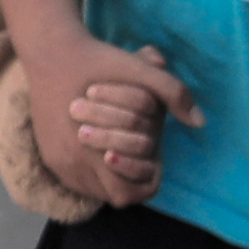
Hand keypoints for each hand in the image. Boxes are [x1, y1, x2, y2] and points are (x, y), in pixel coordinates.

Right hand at [25, 30, 198, 203]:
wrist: (51, 52)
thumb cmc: (99, 63)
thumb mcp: (139, 71)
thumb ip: (173, 93)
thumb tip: (200, 121)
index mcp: (91, 147)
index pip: (127, 193)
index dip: (143, 176)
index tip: (149, 152)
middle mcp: (71, 163)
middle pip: (113, 196)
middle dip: (130, 175)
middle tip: (136, 150)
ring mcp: (57, 162)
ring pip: (95, 190)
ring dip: (111, 176)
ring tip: (121, 149)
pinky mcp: (48, 156)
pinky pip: (76, 180)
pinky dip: (93, 170)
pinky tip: (102, 147)